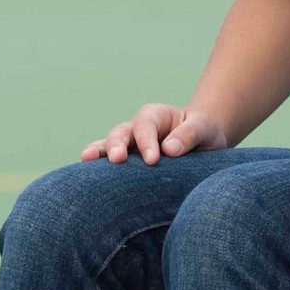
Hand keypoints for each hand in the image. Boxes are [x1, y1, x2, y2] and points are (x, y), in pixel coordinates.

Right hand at [80, 103, 228, 165]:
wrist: (203, 146)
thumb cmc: (204, 134)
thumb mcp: (204, 128)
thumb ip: (190, 134)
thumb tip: (169, 150)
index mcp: (156, 115)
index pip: (146, 125)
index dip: (147, 141)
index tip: (153, 159)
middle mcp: (137, 128)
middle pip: (121, 133)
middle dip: (118, 145)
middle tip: (118, 159)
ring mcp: (128, 146)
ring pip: (109, 145)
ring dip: (100, 152)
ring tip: (88, 159)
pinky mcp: (126, 164)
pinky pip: (107, 164)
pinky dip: (96, 167)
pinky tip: (85, 174)